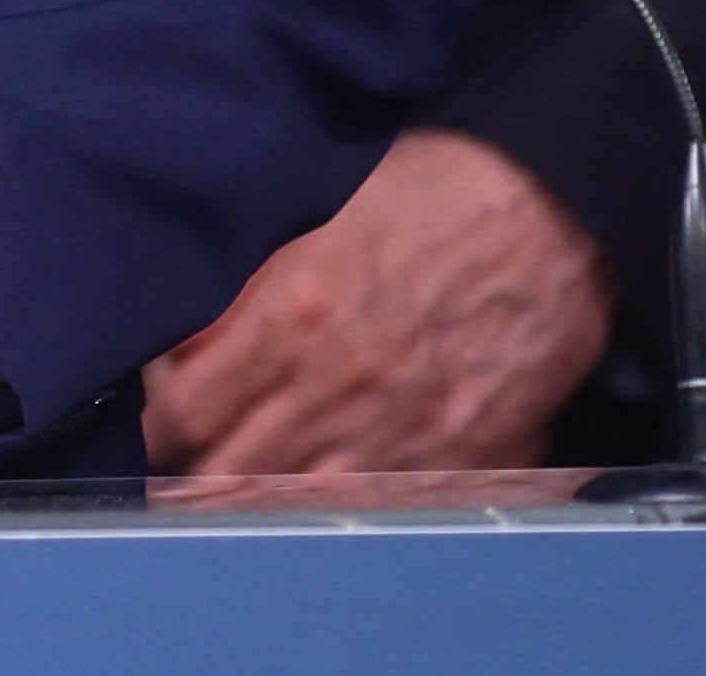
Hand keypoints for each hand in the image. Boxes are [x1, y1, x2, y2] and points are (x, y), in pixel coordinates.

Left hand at [140, 130, 610, 476]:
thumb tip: (186, 345)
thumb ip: (244, 288)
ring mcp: (397, 432)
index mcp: (291, 315)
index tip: (154, 425)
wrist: (550, 211)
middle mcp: (335, 386)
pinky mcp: (456, 458)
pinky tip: (320, 500)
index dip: (157, 426)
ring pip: (296, 504)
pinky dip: (342, 511)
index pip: (184, 410)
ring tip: (238, 493)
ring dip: (258, 502)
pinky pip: (380, 510)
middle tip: (180, 473)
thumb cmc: (431, 194)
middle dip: (196, 475)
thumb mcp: (313, 215)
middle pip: (228, 471)